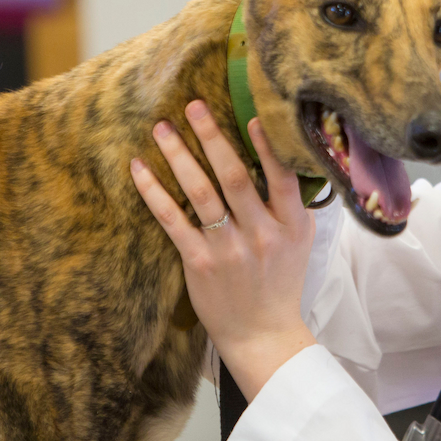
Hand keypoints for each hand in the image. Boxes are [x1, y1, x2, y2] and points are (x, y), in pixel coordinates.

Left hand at [130, 102, 316, 400]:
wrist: (264, 335)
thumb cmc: (280, 282)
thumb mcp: (300, 241)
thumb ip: (291, 202)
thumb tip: (279, 153)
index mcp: (290, 225)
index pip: (282, 177)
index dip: (267, 146)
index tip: (252, 115)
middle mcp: (261, 233)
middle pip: (234, 176)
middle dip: (211, 137)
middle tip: (193, 105)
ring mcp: (229, 249)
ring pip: (200, 192)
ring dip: (179, 156)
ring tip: (162, 129)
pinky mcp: (199, 263)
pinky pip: (172, 220)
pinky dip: (154, 192)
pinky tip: (140, 169)